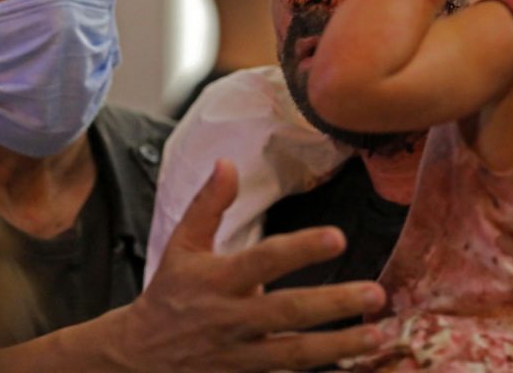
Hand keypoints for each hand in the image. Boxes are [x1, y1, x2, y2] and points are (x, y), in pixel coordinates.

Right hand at [116, 160, 384, 371]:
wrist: (135, 358)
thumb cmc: (169, 293)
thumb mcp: (181, 245)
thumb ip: (209, 205)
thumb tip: (227, 161)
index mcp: (217, 280)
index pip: (263, 261)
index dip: (301, 249)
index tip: (338, 238)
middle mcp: (231, 318)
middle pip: (287, 312)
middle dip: (333, 304)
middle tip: (376, 294)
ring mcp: (239, 355)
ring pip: (294, 353)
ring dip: (338, 345)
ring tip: (377, 335)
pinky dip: (319, 371)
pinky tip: (355, 363)